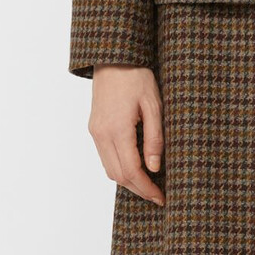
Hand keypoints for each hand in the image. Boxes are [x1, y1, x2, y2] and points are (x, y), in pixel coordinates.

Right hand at [88, 65, 164, 205]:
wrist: (113, 56)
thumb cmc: (136, 75)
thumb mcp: (153, 104)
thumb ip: (154, 138)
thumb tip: (154, 168)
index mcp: (117, 129)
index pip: (131, 171)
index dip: (146, 188)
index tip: (161, 197)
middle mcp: (101, 134)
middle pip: (117, 175)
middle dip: (138, 189)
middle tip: (157, 195)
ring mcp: (95, 131)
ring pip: (109, 168)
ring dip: (128, 180)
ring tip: (148, 183)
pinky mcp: (94, 127)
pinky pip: (105, 156)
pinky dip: (119, 166)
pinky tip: (134, 165)